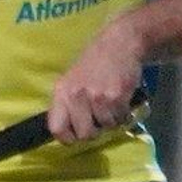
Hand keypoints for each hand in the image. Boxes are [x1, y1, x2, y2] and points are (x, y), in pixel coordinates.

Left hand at [49, 25, 143, 142]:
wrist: (120, 43)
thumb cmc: (94, 62)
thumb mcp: (72, 79)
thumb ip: (67, 104)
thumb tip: (67, 132)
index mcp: (61, 92)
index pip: (57, 128)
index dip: (68, 139)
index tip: (76, 137)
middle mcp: (76, 96)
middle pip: (84, 134)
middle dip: (94, 131)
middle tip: (99, 120)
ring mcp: (97, 97)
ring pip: (106, 127)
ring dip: (112, 120)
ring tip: (112, 104)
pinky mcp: (116, 96)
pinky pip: (120, 119)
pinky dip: (124, 114)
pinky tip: (122, 99)